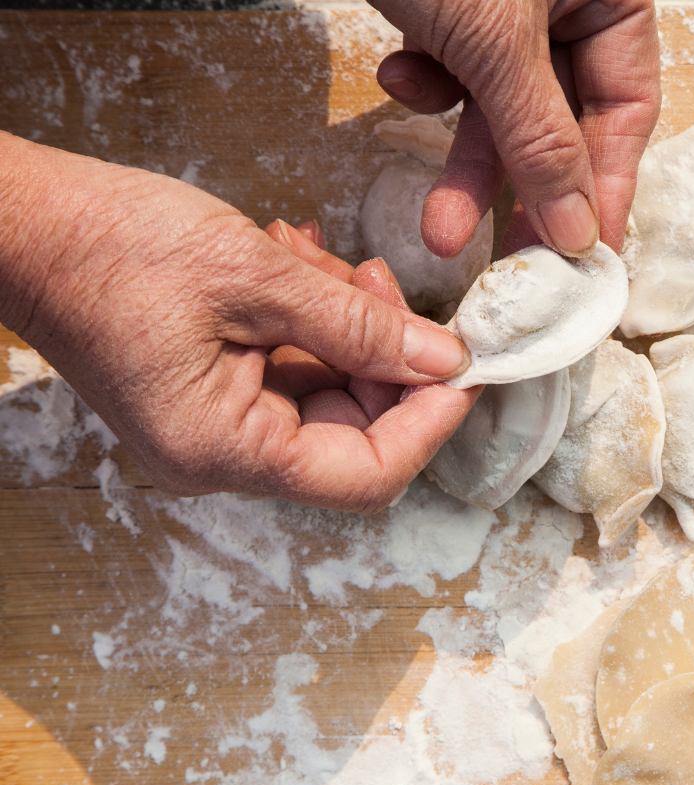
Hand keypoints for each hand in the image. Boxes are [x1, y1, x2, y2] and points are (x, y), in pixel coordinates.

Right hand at [0, 133, 477, 511]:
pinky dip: (312, 320)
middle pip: (356, 432)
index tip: (468, 364)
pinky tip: (296, 263)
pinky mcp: (214, 392)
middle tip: (384, 282)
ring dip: (347, 324)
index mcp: (224, 450)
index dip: (430, 422)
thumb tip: (445, 360)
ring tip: (319, 257)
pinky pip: (293, 369)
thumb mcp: (255, 278)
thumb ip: (359, 325)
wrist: (20, 223)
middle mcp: (221, 456)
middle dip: (388, 356)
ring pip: (330, 392)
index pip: (368, 473)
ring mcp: (217, 426)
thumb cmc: (111, 247)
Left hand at [369, 0, 660, 257]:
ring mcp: (512, 5)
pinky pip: (456, 73)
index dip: (608, 189)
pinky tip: (396, 72)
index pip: (628, 108)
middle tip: (509, 268)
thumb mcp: (496, 41)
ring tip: (436, 227)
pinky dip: (427, 87)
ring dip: (465, 164)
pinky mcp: (455, 9)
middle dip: (523, 191)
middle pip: (563, 119)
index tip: (586, 260)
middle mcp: (570, 0)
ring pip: (501, 108)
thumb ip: (539, 139)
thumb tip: (580, 232)